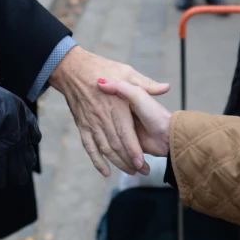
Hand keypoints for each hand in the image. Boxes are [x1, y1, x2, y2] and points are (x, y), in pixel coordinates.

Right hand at [0, 72, 40, 188]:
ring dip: (19, 170)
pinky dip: (0, 174)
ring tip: (21, 180)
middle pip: (24, 146)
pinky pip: (0, 163)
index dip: (33, 134)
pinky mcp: (0, 149)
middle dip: (27, 158)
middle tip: (29, 167)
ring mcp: (11, 139)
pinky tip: (1, 183)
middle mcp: (19, 127)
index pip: (30, 125)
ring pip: (17, 158)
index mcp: (19, 110)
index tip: (35, 140)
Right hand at [48, 46, 169, 176]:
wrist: (74, 69)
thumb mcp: (127, 71)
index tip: (141, 162)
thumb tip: (166, 88)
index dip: (133, 149)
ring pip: (104, 148)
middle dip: (128, 160)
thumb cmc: (103, 68)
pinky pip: (89, 146)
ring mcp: (91, 122)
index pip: (125, 133)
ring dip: (115, 162)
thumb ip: (146, 84)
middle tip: (141, 171)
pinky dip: (96, 160)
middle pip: (115, 144)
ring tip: (129, 171)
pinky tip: (105, 172)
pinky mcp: (82, 125)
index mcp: (116, 105)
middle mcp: (102, 116)